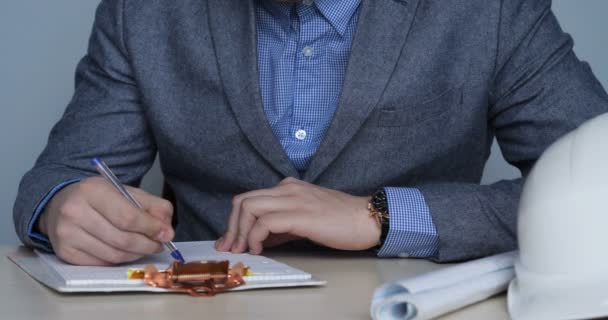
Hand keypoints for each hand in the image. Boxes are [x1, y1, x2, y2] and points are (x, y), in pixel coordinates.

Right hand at [38, 177, 174, 265]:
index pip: (128, 217)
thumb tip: (167, 231)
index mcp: (92, 191)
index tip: (166, 234)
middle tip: (159, 244)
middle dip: (147, 244)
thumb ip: (152, 206)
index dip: (151, 229)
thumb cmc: (97, 198)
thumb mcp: (126, 192)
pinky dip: (119, 260)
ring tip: (145, 247)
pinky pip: (102, 263)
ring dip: (136, 254)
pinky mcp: (65, 252)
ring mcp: (66, 234)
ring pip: (114, 255)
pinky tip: (125, 251)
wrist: (59, 204)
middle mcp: (74, 212)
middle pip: (122, 239)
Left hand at [215, 178, 379, 254]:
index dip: (234, 221)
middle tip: (231, 249)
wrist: (366, 219)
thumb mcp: (303, 220)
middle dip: (231, 227)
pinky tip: (259, 249)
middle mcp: (286, 188)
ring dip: (239, 232)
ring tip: (243, 250)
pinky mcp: (299, 214)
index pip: (248, 198)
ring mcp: (293, 199)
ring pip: (249, 208)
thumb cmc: (340, 221)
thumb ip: (280, 227)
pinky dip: (255, 237)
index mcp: (287, 187)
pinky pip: (265, 222)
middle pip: (242, 201)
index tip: (231, 242)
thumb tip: (257, 240)